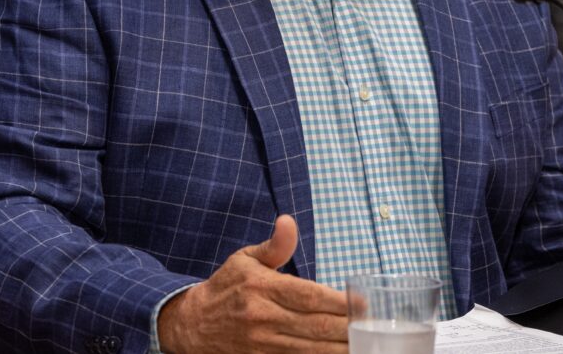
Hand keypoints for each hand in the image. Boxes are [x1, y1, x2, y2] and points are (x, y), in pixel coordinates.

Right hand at [158, 215, 359, 352]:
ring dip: (338, 349)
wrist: (189, 325)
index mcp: (262, 288)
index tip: (364, 304)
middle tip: (373, 327)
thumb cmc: (226, 288)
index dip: (339, 302)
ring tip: (364, 345)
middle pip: (315, 327)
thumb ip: (274, 246)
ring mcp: (260, 345)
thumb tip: (288, 221)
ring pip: (309, 351)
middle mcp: (262, 318)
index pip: (308, 296)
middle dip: (347, 328)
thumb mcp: (244, 259)